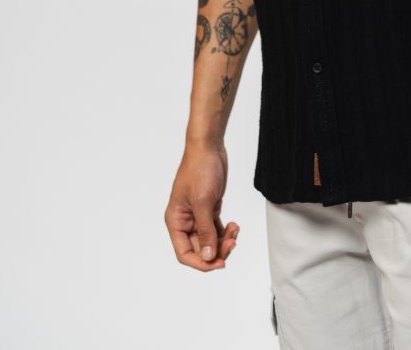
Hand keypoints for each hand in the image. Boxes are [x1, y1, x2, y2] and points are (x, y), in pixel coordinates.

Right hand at [164, 142, 239, 270]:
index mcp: (175, 221)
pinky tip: (234, 225)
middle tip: (233, 243)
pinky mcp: (209, 208)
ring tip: (235, 230)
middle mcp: (185, 221)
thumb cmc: (200, 170)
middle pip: (200, 249)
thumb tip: (208, 257)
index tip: (219, 263)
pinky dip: (226, 231)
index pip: (184, 254)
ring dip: (224, 241)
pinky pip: (216, 229)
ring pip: (210, 240)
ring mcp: (197, 215)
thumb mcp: (203, 202)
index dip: (201, 263)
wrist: (209, 147)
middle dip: (217, 250)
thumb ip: (205, 231)